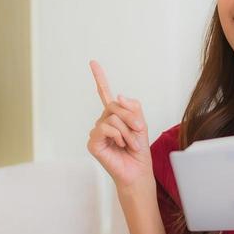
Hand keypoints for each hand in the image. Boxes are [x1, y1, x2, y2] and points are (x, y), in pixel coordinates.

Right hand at [85, 60, 152, 191]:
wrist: (138, 171)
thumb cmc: (138, 151)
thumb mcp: (140, 124)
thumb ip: (132, 108)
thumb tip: (118, 96)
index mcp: (114, 116)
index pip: (105, 94)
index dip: (99, 78)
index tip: (92, 62)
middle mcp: (103, 122)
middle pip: (114, 104)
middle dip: (130, 117)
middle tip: (140, 130)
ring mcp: (97, 132)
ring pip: (112, 117)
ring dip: (128, 131)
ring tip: (131, 144)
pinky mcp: (93, 143)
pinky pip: (105, 128)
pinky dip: (118, 136)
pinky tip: (121, 146)